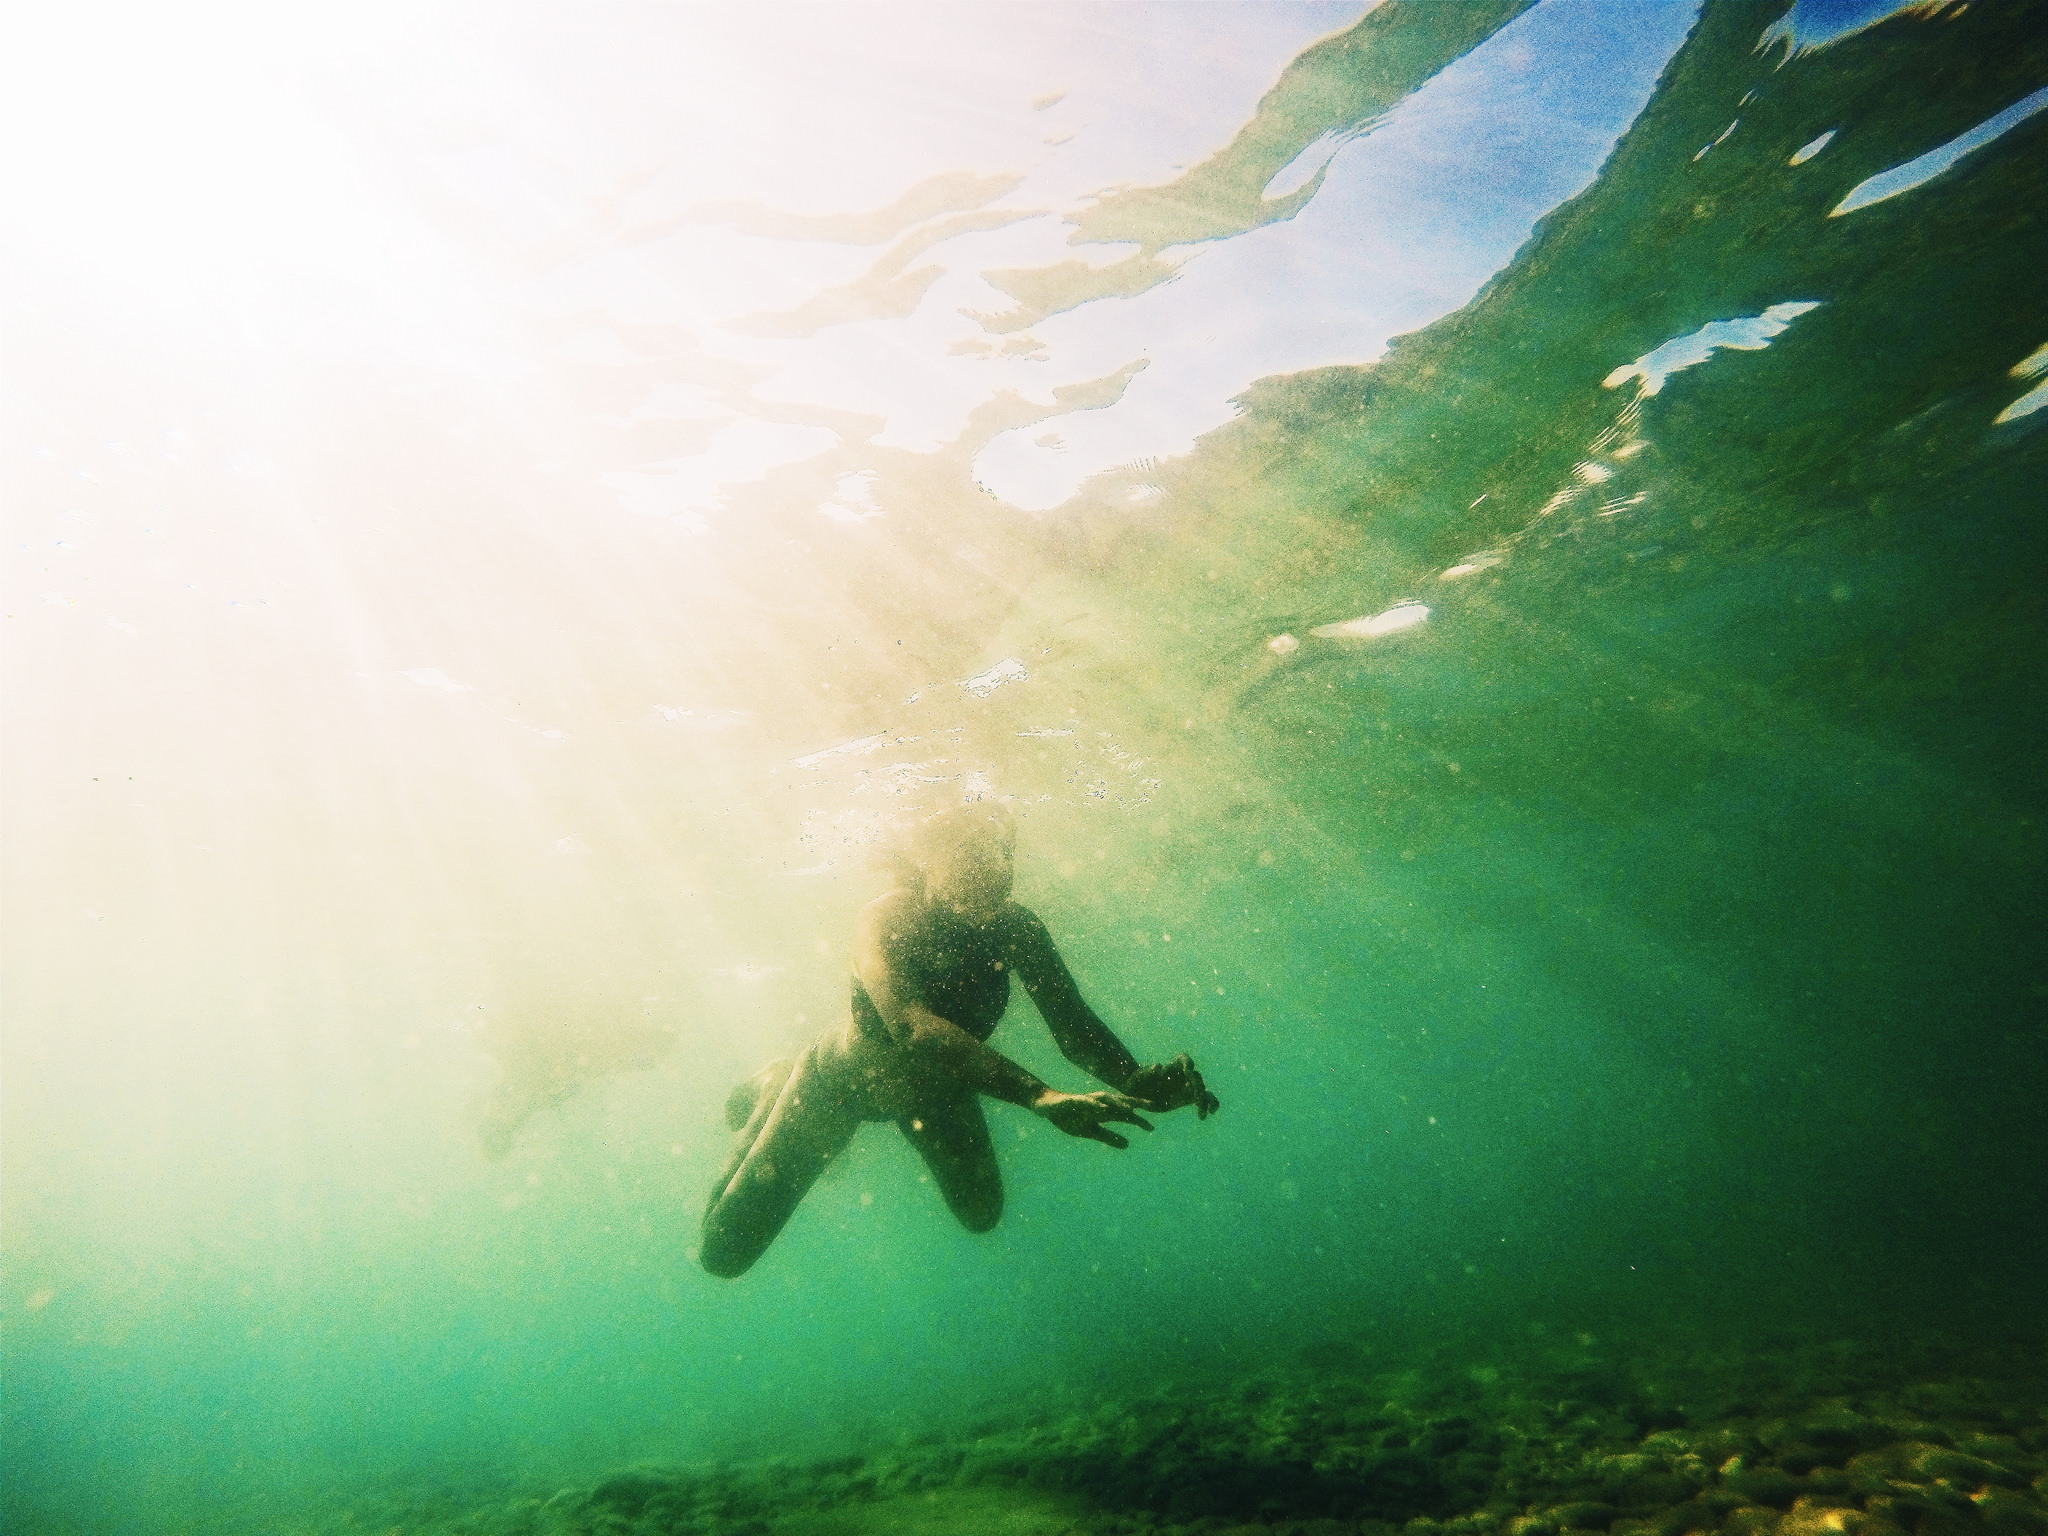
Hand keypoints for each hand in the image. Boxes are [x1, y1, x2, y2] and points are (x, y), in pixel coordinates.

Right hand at [1031, 1089, 1154, 1149]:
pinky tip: (1103, 1108)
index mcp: (1105, 1111)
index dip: (1140, 1116)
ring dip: (1120, 1103)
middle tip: (1153, 1107)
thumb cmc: (1072, 1118)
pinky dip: (1096, 1105)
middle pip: (1121, 1103)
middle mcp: (1100, 1103)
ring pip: (1107, 1101)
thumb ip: (1108, 1137)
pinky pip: (1087, 1102)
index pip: (1126, 1112)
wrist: (1048, 1106)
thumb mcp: (1091, 1131)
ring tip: (1133, 1108)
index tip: (1154, 1125)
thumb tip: (1128, 1144)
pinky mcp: (1075, 1100)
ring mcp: (1088, 1100)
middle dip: (1137, 1104)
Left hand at [1125, 1054, 1219, 1118]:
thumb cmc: (1136, 1082)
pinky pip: (1203, 1099)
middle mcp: (1181, 1075)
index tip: (1188, 1070)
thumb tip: (1159, 1066)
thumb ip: (1148, 1072)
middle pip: (1195, 1077)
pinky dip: (1210, 1104)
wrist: (1137, 1093)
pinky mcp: (1188, 1098)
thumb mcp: (1138, 1077)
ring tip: (1206, 1112)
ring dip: (1207, 1099)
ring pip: (1203, 1089)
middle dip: (1197, 1087)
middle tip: (1196, 1100)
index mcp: (1170, 1066)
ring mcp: (1186, 1086)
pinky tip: (1208, 1113)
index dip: (1187, 1063)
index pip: (1183, 1059)